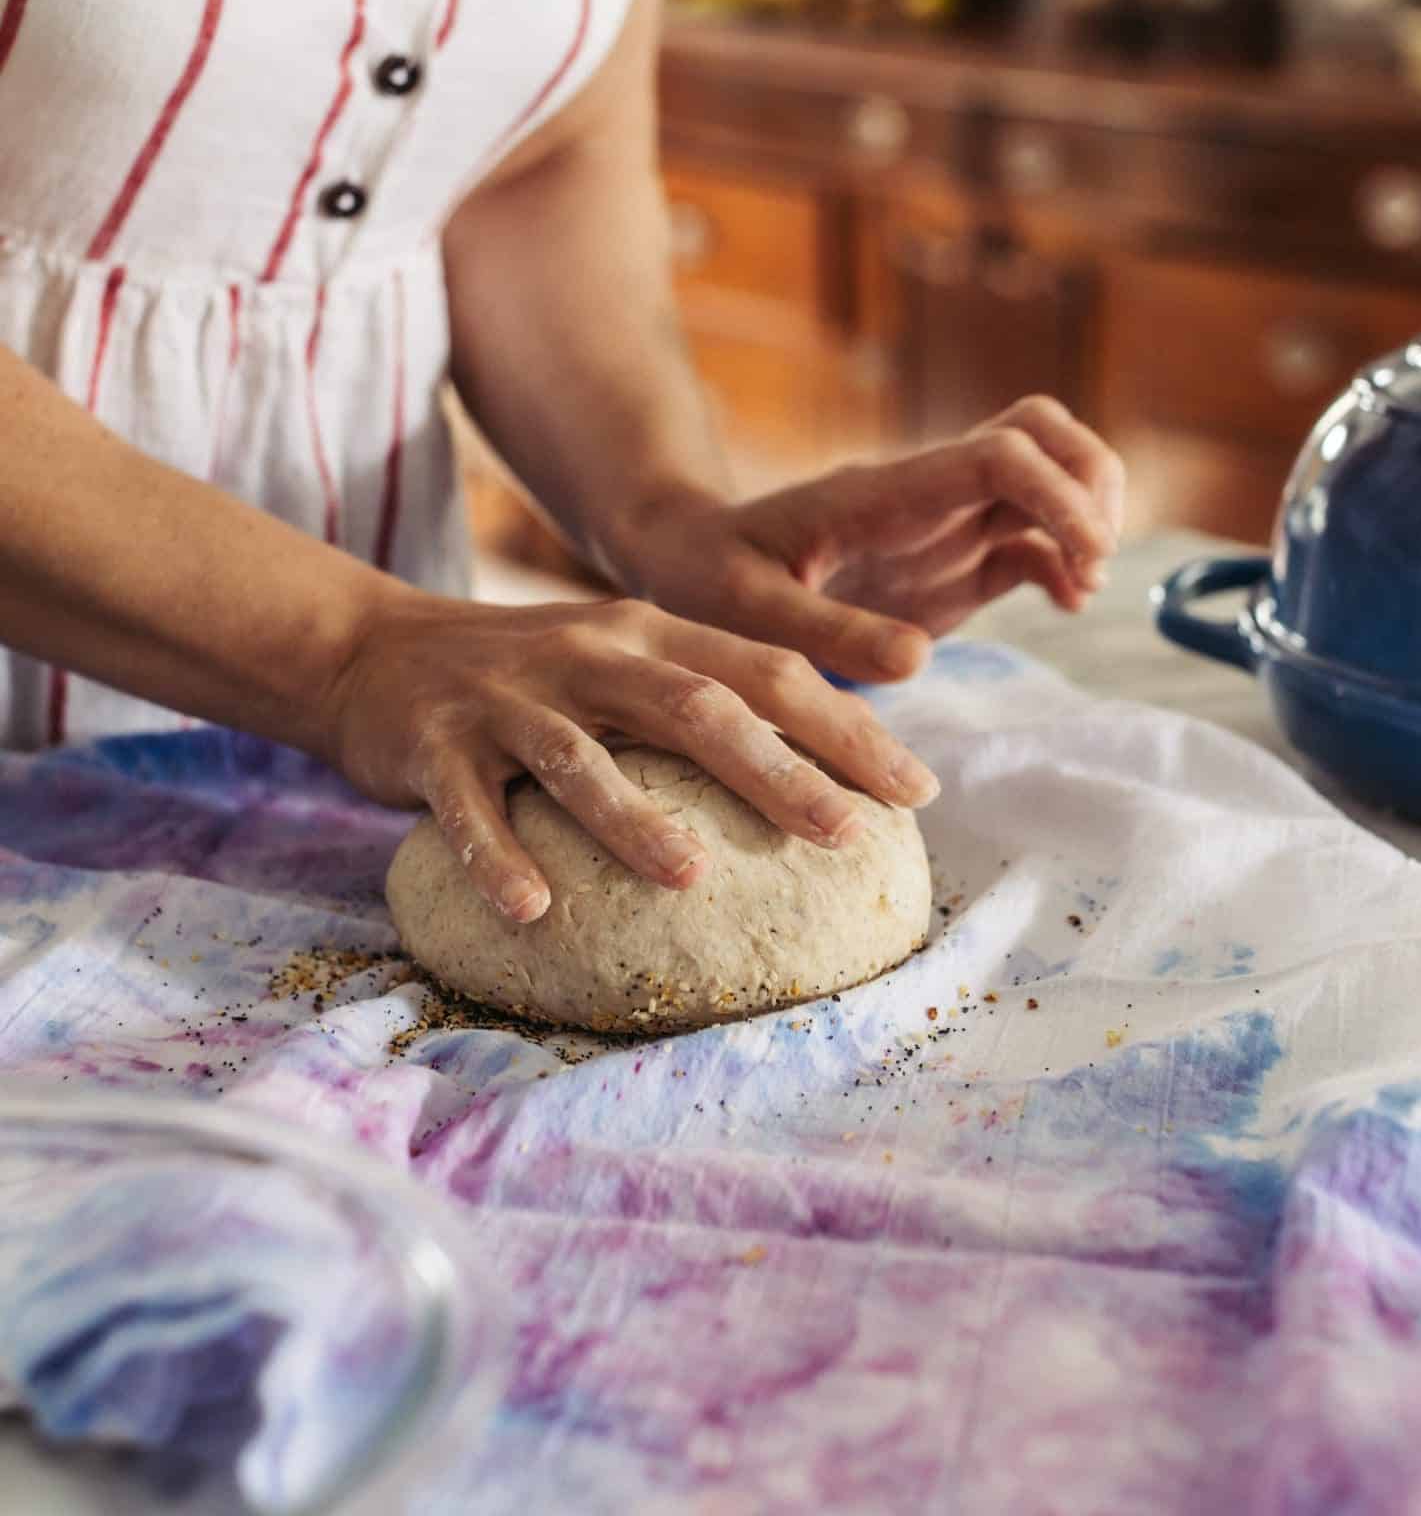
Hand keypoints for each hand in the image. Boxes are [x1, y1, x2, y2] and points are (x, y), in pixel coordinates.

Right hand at [323, 593, 938, 923]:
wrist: (379, 651)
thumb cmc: (536, 677)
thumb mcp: (627, 661)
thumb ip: (712, 696)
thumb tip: (834, 774)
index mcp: (653, 634)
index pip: (768, 673)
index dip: (846, 728)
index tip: (917, 791)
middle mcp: (590, 656)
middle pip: (694, 707)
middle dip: (775, 769)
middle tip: (841, 832)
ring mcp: (509, 700)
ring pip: (580, 757)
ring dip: (634, 817)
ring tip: (690, 875)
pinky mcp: (435, 746)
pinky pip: (469, 807)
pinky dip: (499, 856)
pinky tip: (534, 909)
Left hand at [614, 397, 1124, 683]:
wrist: (690, 562)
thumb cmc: (706, 575)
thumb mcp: (745, 608)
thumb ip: (825, 632)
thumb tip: (916, 660)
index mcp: (884, 494)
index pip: (997, 454)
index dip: (1057, 491)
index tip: (1086, 553)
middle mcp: (926, 496)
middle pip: (1041, 435)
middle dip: (1091, 481)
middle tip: (1095, 557)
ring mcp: (944, 526)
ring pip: (1047, 477)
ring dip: (1087, 520)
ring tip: (1082, 587)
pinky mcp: (950, 564)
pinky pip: (1028, 541)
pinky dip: (1063, 563)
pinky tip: (1066, 602)